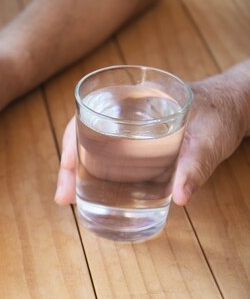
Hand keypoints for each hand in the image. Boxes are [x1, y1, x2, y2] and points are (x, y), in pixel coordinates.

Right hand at [55, 60, 249, 205]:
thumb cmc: (222, 114)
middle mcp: (125, 111)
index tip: (68, 170)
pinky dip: (97, 173)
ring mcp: (130, 128)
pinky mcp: (139, 143)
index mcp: (133, 99)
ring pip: (93, 148)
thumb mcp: (210, 139)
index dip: (72, 143)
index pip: (88, 116)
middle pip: (84, 136)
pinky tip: (95, 192)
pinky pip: (110, 156)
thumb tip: (180, 197)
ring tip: (72, 199)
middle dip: (70, 167)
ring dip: (80, 173)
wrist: (237, 106)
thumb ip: (194, 166)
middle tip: (65, 197)